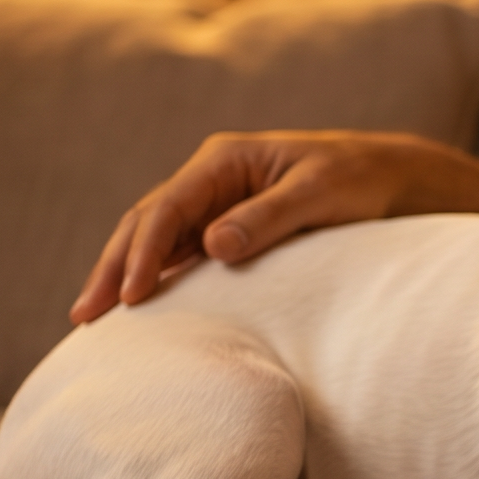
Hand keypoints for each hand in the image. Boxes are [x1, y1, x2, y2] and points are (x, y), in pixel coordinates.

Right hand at [70, 131, 478, 323]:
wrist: (394, 180)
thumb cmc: (361, 180)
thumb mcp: (320, 194)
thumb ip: (269, 217)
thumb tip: (213, 246)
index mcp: (224, 159)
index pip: (167, 208)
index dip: (142, 253)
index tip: (131, 295)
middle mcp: (211, 178)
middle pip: (146, 223)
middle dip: (113, 267)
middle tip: (84, 315)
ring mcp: (216, 203)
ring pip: (155, 239)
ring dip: (125, 275)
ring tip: (93, 318)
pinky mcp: (228, 228)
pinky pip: (179, 254)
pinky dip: (155, 278)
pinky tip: (138, 310)